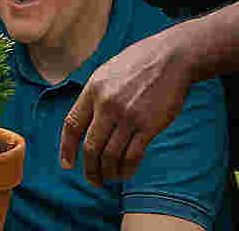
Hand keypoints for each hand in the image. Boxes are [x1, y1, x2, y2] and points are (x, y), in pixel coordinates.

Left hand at [59, 28, 192, 184]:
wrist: (171, 58)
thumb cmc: (140, 63)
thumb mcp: (108, 72)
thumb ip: (94, 95)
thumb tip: (84, 123)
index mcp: (93, 89)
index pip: (72, 125)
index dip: (66, 149)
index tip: (67, 164)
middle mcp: (107, 104)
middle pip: (91, 147)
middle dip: (90, 169)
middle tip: (94, 180)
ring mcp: (128, 116)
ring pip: (110, 156)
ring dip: (108, 173)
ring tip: (110, 179)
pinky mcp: (148, 126)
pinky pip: (132, 156)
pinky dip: (127, 170)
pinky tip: (126, 173)